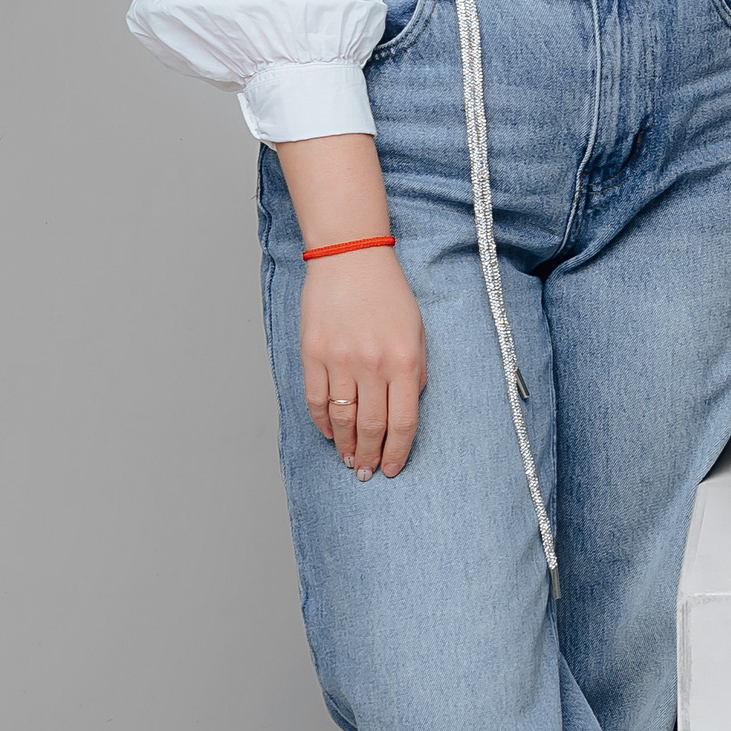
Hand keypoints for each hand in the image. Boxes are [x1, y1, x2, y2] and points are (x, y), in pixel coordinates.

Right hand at [300, 250, 428, 478]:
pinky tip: (331, 434)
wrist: (351, 257)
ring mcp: (339, 360)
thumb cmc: (388, 293)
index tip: (393, 468)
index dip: (397, 452)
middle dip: (371, 456)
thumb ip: (416, 372)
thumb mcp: (417, 332)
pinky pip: (316, 400)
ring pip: (342, 419)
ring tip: (350, 460)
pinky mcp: (313, 353)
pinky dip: (323, 423)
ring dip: (347, 446)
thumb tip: (407, 408)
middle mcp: (372, 364)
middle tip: (368, 472)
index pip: (403, 422)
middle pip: (372, 426)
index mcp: (403, 360)